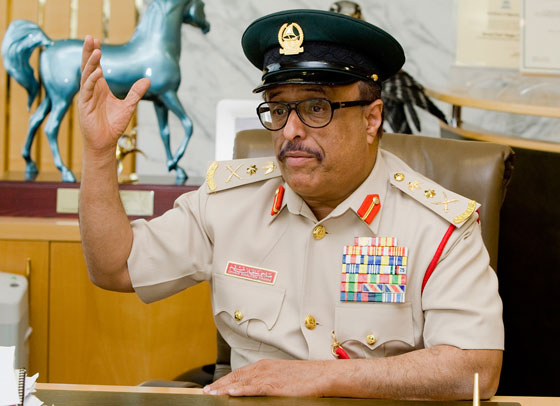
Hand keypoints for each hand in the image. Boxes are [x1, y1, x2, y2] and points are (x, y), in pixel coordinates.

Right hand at [78, 35, 149, 155]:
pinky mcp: (84, 105)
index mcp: (100, 88)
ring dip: (91, 63)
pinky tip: (97, 72)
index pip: (96, 67)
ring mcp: (87, 97)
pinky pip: (87, 90)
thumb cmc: (113, 125)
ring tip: (97, 51)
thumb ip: (136, 92)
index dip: (95, 54)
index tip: (96, 40)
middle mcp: (92, 90)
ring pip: (86, 76)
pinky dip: (92, 80)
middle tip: (90, 37)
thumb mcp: (128, 106)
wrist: (106, 142)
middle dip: (88, 52)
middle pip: (88, 67)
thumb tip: (148, 79)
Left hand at [203, 359, 329, 396]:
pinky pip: (254, 388)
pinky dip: (241, 390)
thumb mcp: (283, 376)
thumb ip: (268, 381)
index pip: (239, 373)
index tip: (213, 387)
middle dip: (219, 385)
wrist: (322, 375)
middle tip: (205, 392)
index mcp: (265, 366)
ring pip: (241, 382)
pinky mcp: (275, 386)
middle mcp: (264, 369)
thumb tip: (257, 390)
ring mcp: (269, 377)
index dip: (224, 381)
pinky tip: (231, 393)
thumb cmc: (306, 377)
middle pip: (236, 377)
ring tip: (211, 394)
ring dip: (224, 388)